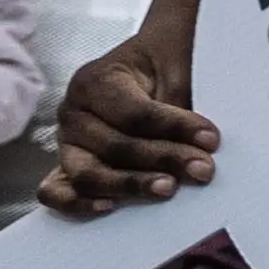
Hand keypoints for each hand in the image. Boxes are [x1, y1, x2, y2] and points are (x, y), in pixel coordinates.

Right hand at [42, 22, 217, 211]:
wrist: (145, 63)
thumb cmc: (159, 61)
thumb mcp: (174, 63)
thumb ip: (180, 98)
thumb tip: (200, 144)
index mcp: (94, 80)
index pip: (135, 114)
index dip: (174, 128)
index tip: (210, 138)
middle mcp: (73, 113)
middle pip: (115, 146)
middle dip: (162, 159)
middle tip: (202, 168)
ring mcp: (66, 144)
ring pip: (88, 173)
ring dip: (130, 184)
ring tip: (168, 188)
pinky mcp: (66, 168)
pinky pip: (58, 191)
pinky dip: (78, 203)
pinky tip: (110, 207)